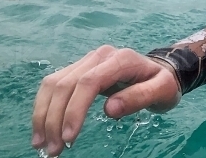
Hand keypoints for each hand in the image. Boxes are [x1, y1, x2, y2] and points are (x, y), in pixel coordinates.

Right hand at [31, 45, 180, 155]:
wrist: (161, 70)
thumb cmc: (162, 83)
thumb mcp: (162, 91)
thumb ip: (139, 97)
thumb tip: (110, 109)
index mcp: (120, 59)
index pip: (88, 82)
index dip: (74, 110)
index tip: (69, 138)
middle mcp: (100, 56)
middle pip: (66, 84)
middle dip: (54, 119)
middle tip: (54, 150)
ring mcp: (87, 61)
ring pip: (53, 84)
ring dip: (43, 116)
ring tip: (42, 144)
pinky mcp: (79, 69)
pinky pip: (54, 85)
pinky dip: (44, 108)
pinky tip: (43, 129)